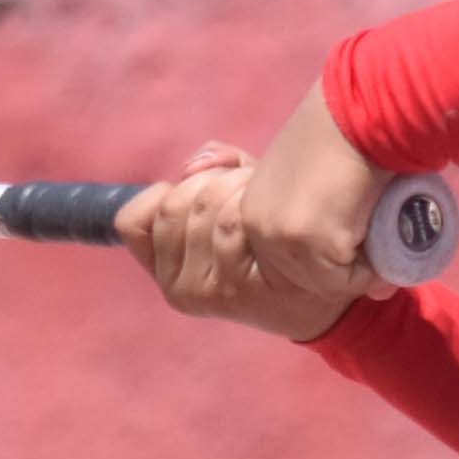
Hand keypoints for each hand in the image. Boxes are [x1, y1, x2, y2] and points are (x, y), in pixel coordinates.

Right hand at [115, 141, 356, 342]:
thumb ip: (212, 171)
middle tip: (246, 186)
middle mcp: (177, 289)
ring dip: (237, 186)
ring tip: (263, 195)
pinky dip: (251, 201)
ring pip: (204, 208)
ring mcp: (206, 293)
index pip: (133, 219)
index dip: (167, 192)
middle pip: (174, 204)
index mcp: (164, 272)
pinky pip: (231, 223)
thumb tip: (198, 163)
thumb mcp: (232, 202)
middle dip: (213, 180)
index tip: (201, 189)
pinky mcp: (237, 291)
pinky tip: (271, 209)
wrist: (324, 296)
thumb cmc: (273, 242)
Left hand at [239, 84, 396, 306]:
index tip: (355, 237)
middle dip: (343, 273)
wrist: (363, 108)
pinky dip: (373, 270)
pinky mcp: (308, 242)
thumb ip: (316, 211)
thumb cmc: (350, 135)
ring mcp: (279, 235)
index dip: (326, 261)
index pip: (285, 264)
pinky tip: (385, 235)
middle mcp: (256, 224)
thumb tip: (334, 249)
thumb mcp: (315, 176)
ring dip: (362, 271)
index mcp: (252, 209)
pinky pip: (347, 282)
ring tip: (382, 233)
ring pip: (327, 284)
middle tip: (375, 242)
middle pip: (304, 280)